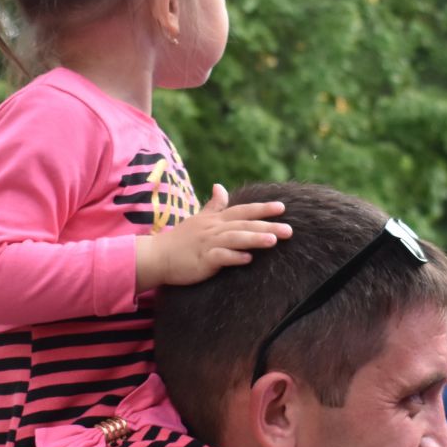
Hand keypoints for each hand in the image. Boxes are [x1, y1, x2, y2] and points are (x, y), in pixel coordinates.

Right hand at [137, 185, 290, 288]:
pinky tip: (248, 258)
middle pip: (244, 224)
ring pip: (235, 238)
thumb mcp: (199, 219)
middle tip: (289, 229)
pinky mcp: (202, 260)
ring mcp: (208, 244)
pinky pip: (220, 257)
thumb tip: (221, 186)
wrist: (157, 255)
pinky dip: (233, 257)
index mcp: (215, 220)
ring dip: (254, 238)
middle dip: (267, 225)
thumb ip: (213, 205)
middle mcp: (214, 229)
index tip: (282, 207)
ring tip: (274, 240)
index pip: (242, 211)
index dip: (262, 209)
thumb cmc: (180, 239)